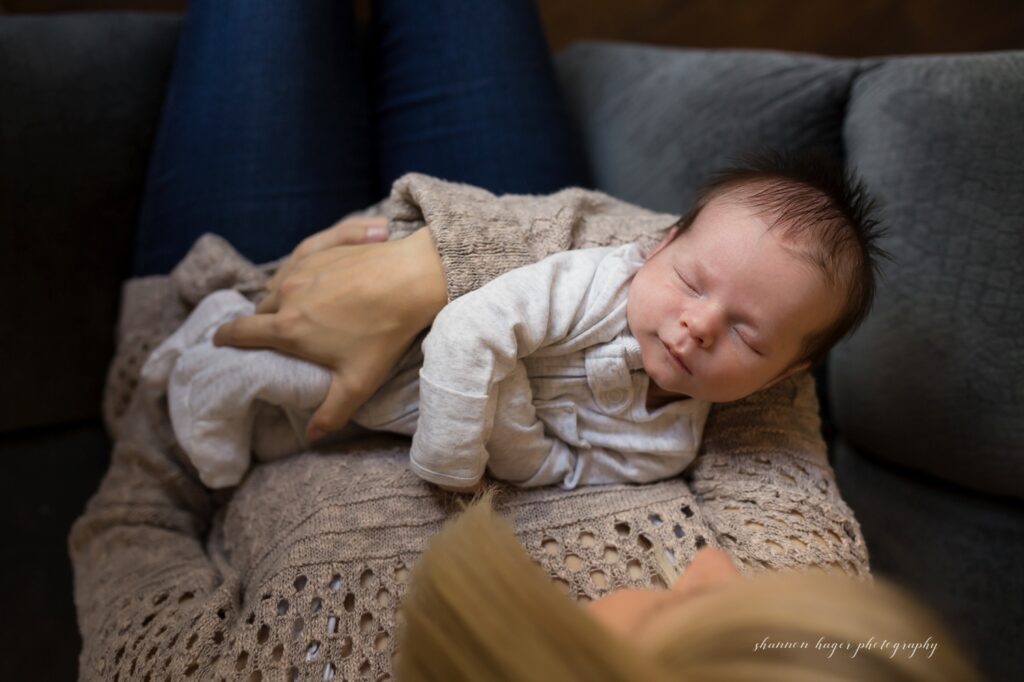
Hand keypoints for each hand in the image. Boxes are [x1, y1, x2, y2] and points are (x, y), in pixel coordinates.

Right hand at [213, 223, 446, 439]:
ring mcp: (304, 266)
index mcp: (287, 328)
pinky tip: (311, 264)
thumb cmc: (384, 333)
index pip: (241, 332)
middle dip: (262, 320)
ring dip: (279, 293)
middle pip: (261, 308)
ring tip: (292, 302)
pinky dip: (300, 261)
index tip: (219, 340)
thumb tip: (312, 434)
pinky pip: (300, 253)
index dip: (226, 337)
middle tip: (275, 331)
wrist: (412, 280)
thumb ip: (332, 413)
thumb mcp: (358, 383)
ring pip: (278, 281)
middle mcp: (287, 293)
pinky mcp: (324, 247)